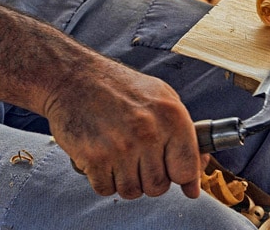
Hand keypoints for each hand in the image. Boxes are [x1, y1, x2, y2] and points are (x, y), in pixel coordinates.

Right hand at [44, 55, 206, 199]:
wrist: (74, 77)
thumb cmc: (119, 87)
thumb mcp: (162, 98)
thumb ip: (184, 138)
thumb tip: (195, 182)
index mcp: (172, 116)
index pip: (187, 170)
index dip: (180, 176)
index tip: (172, 173)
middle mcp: (149, 132)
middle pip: (159, 186)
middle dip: (148, 178)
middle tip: (137, 157)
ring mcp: (121, 146)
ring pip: (132, 191)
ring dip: (124, 180)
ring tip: (118, 155)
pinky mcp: (94, 157)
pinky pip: (106, 189)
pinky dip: (102, 179)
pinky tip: (101, 157)